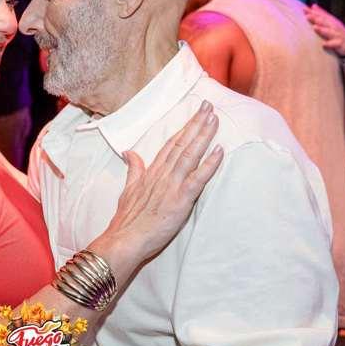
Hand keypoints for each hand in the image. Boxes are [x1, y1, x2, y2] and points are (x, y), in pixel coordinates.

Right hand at [100, 101, 223, 261]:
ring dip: (203, 136)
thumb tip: (129, 152)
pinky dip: (209, 164)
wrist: (125, 239)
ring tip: (214, 119)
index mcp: (152, 172)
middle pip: (182, 143)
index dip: (184, 128)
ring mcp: (172, 185)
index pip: (171, 144)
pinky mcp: (180, 199)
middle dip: (196, 123)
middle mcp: (162, 174)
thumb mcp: (128, 190)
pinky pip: (198, 178)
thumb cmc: (127, 219)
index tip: (195, 114)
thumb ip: (133, 169)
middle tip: (209, 106)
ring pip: (190, 155)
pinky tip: (219, 151)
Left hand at [304, 3, 344, 56]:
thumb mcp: (330, 21)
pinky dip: (330, 44)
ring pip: (330, 32)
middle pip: (324, 22)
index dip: (313, 12)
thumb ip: (321, 14)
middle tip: (307, 16)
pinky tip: (324, 44)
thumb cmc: (336, 31)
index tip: (304, 9)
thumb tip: (313, 6)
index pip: (321, 15)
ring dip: (322, 30)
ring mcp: (337, 35)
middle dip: (316, 18)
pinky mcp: (340, 43)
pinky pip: (335, 44)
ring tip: (315, 27)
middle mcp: (334, 26)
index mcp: (330, 21)